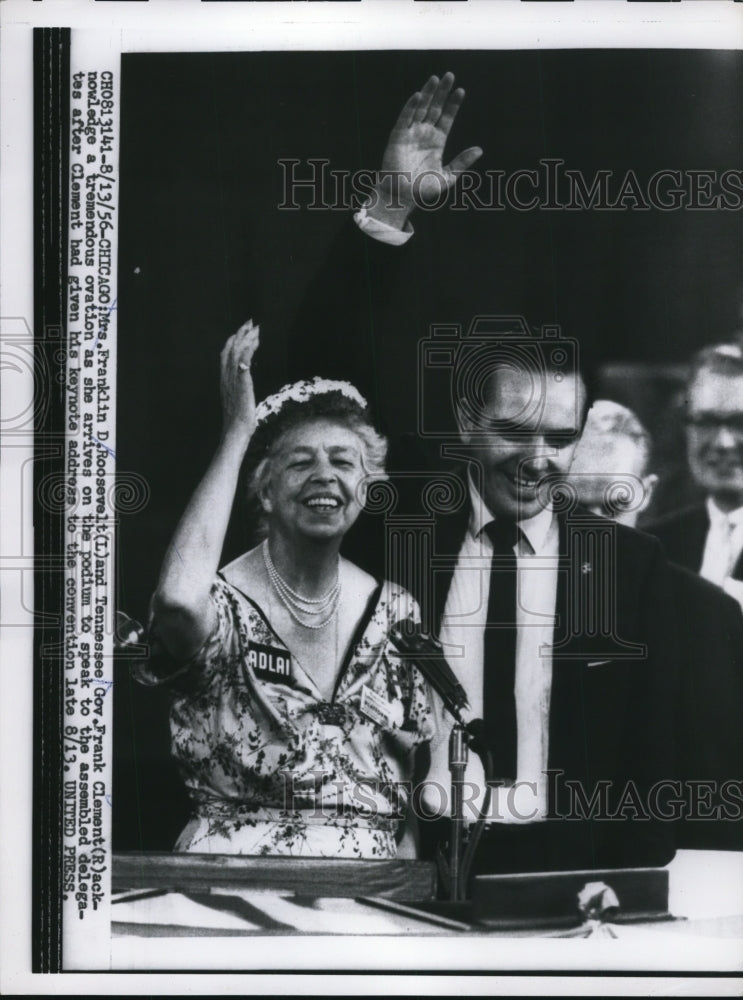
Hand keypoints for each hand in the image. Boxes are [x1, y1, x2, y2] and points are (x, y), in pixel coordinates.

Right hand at [220, 319, 259, 439]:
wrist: (236, 431)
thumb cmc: (239, 421)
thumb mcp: (238, 400)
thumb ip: (240, 389)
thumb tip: (245, 386)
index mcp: (225, 380)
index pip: (226, 355)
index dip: (233, 341)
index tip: (242, 331)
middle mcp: (227, 378)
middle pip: (231, 350)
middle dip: (240, 335)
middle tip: (250, 323)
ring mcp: (233, 381)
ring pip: (237, 354)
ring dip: (246, 339)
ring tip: (255, 330)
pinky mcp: (242, 386)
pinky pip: (243, 365)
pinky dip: (247, 352)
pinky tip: (253, 344)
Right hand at [371, 72, 482, 225]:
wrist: (403, 197)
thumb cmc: (423, 189)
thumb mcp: (448, 176)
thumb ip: (462, 163)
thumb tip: (479, 150)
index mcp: (437, 141)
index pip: (447, 117)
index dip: (454, 104)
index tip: (461, 91)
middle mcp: (424, 133)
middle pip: (435, 107)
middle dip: (442, 92)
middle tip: (450, 75)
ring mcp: (411, 133)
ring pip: (420, 108)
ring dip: (428, 93)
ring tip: (436, 78)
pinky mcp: (398, 137)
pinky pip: (405, 118)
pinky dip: (410, 106)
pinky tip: (419, 95)